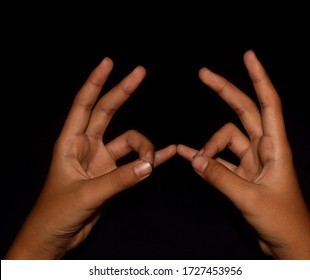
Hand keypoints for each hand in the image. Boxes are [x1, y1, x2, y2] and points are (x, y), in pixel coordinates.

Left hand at [5, 57, 175, 258]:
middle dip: (123, 91)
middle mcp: (87, 147)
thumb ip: (118, 180)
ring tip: (151, 163)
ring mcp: (102, 161)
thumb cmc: (57, 213)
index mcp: (71, 143)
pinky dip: (151, 158)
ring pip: (129, 143)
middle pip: (108, 112)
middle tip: (141, 72)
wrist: (56, 238)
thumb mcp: (85, 195)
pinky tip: (167, 154)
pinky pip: (135, 163)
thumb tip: (149, 165)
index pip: (84, 105)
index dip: (96, 82)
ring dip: (144, 148)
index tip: (109, 62)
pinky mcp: (113, 176)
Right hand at [177, 50, 309, 258]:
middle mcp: (263, 148)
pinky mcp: (240, 174)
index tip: (248, 56)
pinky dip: (202, 157)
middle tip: (203, 74)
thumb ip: (220, 178)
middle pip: (242, 112)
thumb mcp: (250, 198)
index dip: (259, 78)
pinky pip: (217, 160)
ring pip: (224, 141)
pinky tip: (183, 153)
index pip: (268, 104)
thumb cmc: (281, 220)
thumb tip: (192, 158)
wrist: (287, 245)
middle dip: (224, 91)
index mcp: (274, 147)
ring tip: (196, 163)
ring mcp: (250, 161)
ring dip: (208, 148)